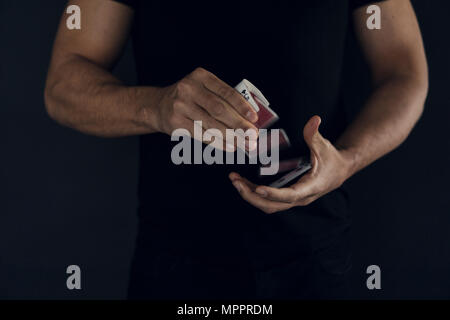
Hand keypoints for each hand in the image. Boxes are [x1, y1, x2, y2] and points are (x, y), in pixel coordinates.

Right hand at [155, 67, 258, 150]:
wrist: (158, 106)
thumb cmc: (188, 98)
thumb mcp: (203, 89)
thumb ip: (223, 99)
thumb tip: (248, 119)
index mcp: (200, 76)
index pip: (225, 92)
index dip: (242, 106)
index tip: (254, 118)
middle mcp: (189, 89)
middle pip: (219, 109)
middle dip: (239, 124)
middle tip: (252, 135)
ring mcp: (180, 106)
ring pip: (211, 125)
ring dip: (231, 137)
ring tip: (244, 143)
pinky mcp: (176, 123)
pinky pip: (202, 135)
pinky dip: (218, 143)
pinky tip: (230, 146)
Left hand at [229, 116, 354, 213]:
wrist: (339, 171)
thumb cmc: (332, 159)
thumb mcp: (324, 146)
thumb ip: (315, 134)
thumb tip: (314, 119)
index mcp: (310, 187)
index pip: (290, 195)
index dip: (273, 194)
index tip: (258, 189)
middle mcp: (300, 198)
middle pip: (273, 205)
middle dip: (252, 196)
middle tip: (236, 181)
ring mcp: (293, 199)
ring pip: (268, 205)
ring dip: (250, 196)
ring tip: (235, 181)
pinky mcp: (287, 197)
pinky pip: (268, 200)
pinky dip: (254, 193)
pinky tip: (242, 182)